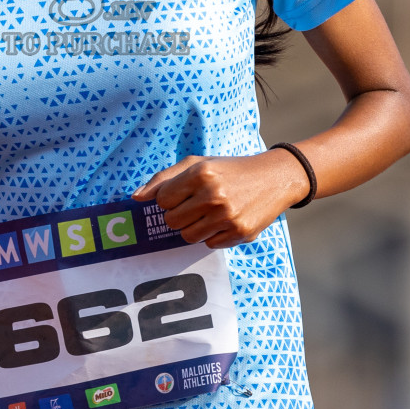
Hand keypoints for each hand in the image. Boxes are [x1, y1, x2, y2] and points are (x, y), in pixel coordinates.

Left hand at [131, 150, 308, 247]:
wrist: (274, 178)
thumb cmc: (229, 170)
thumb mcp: (198, 164)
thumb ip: (164, 179)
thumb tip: (135, 198)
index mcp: (200, 174)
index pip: (162, 200)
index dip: (169, 198)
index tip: (183, 194)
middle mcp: (213, 195)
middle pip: (171, 221)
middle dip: (179, 215)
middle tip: (196, 205)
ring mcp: (227, 216)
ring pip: (187, 237)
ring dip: (194, 227)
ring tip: (209, 213)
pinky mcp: (240, 233)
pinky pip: (209, 245)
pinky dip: (213, 235)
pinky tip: (224, 221)